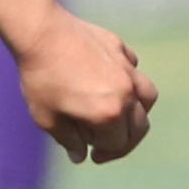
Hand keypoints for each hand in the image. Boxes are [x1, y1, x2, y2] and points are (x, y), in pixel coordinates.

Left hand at [20, 13, 155, 164]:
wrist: (41, 32)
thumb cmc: (41, 78)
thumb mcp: (47, 118)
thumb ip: (68, 141)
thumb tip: (81, 156)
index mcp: (109, 114)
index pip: (117, 144)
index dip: (104, 152)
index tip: (91, 153)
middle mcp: (126, 92)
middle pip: (139, 126)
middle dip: (124, 141)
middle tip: (106, 145)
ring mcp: (127, 68)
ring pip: (148, 97)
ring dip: (138, 112)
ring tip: (122, 116)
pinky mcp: (121, 48)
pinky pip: (134, 70)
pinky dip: (129, 81)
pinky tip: (111, 83)